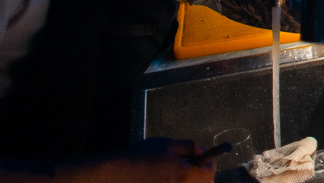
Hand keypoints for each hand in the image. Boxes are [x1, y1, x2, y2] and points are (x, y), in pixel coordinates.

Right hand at [56, 139, 212, 182]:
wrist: (113, 177)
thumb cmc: (139, 157)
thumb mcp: (167, 144)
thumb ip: (190, 147)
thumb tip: (204, 152)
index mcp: (185, 175)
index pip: (210, 172)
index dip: (209, 162)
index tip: (203, 157)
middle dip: (200, 174)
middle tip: (190, 165)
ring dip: (188, 180)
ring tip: (172, 171)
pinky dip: (174, 182)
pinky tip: (164, 178)